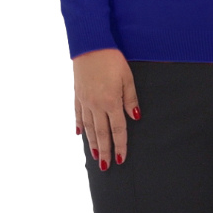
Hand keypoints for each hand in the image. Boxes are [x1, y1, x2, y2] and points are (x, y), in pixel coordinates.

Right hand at [73, 48, 140, 170]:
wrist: (90, 45)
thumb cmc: (112, 59)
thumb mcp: (127, 77)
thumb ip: (130, 98)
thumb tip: (135, 117)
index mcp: (111, 101)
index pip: (117, 129)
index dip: (120, 144)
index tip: (121, 159)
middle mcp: (96, 105)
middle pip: (102, 133)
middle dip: (105, 151)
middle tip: (106, 167)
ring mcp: (85, 101)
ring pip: (89, 127)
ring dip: (92, 143)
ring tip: (95, 157)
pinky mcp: (77, 94)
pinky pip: (78, 114)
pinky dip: (80, 126)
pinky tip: (80, 134)